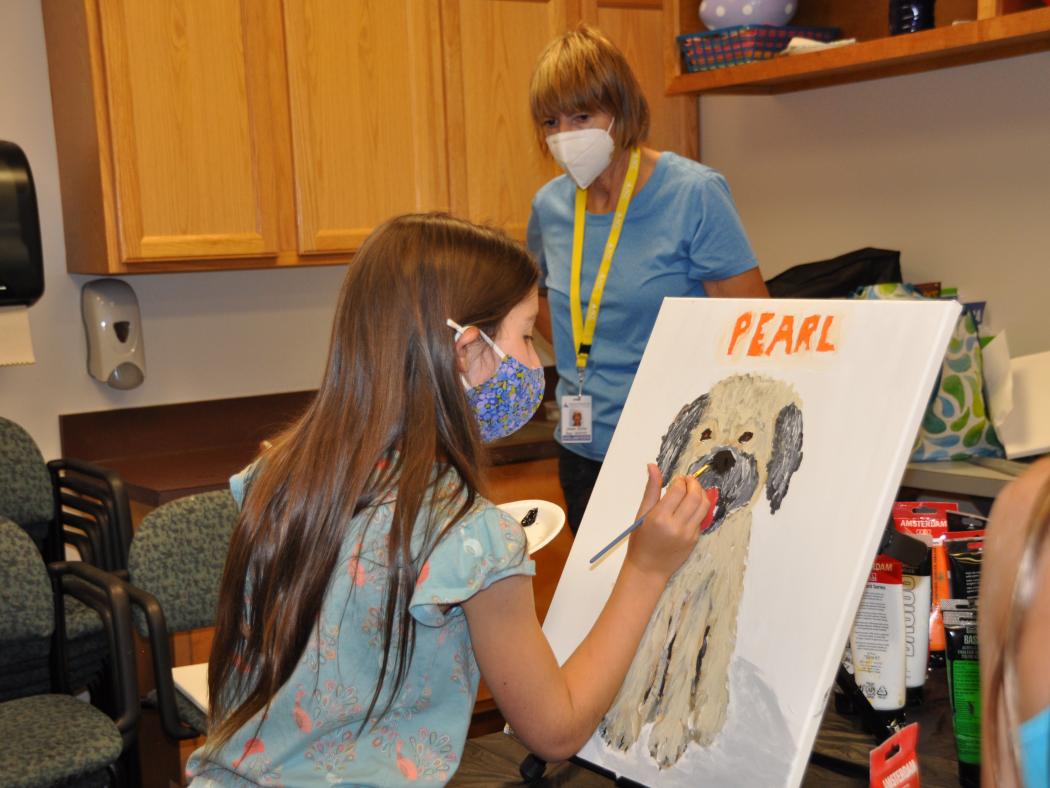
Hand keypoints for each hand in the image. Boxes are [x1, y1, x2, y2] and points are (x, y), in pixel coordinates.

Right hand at [624, 463, 707, 580]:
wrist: (648, 568)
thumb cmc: (640, 541)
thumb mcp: (641, 514)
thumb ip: (651, 489)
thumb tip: (653, 466)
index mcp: (659, 517)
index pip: (678, 490)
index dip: (680, 480)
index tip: (676, 479)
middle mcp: (676, 526)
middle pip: (695, 496)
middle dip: (693, 483)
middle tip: (688, 480)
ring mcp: (688, 534)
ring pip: (704, 506)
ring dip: (701, 493)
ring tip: (692, 490)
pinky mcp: (695, 540)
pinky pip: (702, 518)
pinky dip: (699, 508)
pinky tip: (691, 506)